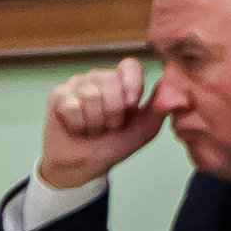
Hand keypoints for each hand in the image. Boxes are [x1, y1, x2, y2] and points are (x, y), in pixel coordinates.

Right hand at [37, 56, 164, 198]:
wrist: (86, 165)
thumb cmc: (115, 144)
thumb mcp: (144, 130)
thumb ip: (158, 108)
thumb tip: (172, 87)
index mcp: (123, 81)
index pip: (130, 65)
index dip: (132, 84)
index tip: (132, 105)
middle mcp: (100, 77)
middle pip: (110, 81)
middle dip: (113, 112)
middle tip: (109, 125)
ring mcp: (77, 84)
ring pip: (91, 95)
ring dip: (95, 122)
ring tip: (94, 128)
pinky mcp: (58, 95)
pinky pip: (72, 106)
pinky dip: (79, 125)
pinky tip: (78, 128)